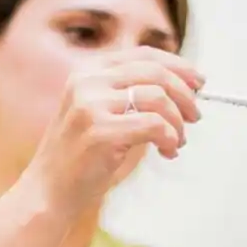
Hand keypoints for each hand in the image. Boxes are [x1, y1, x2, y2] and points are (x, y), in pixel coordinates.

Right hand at [24, 46, 203, 217]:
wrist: (48, 192)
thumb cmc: (80, 157)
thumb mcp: (99, 113)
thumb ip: (128, 94)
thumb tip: (182, 86)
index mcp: (87, 71)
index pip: (142, 54)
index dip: (177, 65)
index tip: (198, 82)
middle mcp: (87, 82)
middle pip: (155, 72)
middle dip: (185, 93)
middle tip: (196, 115)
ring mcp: (91, 105)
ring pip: (158, 97)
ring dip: (178, 121)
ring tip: (178, 140)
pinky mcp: (100, 131)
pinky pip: (154, 125)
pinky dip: (170, 138)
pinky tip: (168, 150)